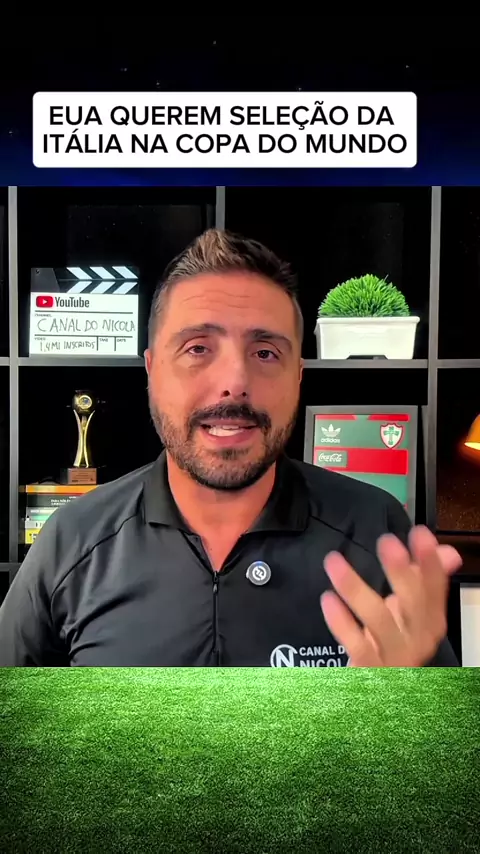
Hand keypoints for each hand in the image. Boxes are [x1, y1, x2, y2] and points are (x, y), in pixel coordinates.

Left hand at [320, 526, 461, 666]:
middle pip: (413, 606)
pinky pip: (356, 645)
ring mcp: (394, 658)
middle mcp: (417, 641)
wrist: (377, 689)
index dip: (430, 563)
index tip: (420, 534)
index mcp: (429, 623)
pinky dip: (341, 622)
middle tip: (386, 542)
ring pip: (378, 622)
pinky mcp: (369, 670)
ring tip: (333, 562)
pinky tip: (328, 599)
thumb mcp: (411, 613)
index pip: (435, 590)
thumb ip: (424, 579)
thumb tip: (447, 551)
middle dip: (402, 573)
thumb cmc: (393, 645)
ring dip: (355, 589)